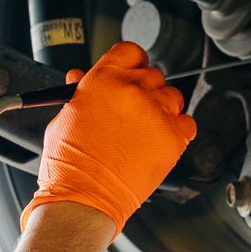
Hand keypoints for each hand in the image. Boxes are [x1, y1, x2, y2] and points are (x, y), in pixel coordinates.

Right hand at [34, 41, 196, 233]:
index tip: (131, 73)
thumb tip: (80, 78)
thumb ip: (80, 94)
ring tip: (143, 131)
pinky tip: (157, 141)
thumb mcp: (63, 119)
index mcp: (103, 79)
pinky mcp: (174, 137)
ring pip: (172, 96)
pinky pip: (187, 123)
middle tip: (132, 111)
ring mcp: (156, 113)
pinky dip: (177, 130)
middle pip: (153, 74)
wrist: (83, 200)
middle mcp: (133, 90)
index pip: (130, 51)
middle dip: (144, 90)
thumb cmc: (68, 166)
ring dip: (161, 108)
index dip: (131, 62)